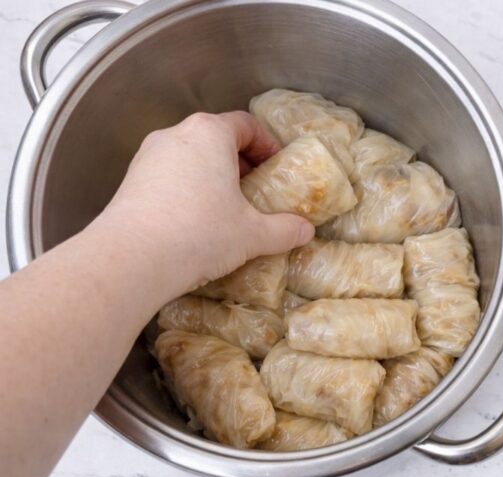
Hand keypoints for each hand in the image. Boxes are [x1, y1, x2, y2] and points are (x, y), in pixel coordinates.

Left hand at [93, 111, 314, 293]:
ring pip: (190, 157)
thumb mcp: (253, 234)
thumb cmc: (199, 233)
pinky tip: (196, 222)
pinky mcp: (131, 181)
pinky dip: (187, 190)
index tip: (276, 167)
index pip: (245, 124)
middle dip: (239, 162)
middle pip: (216, 138)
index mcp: (210, 134)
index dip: (266, 145)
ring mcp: (148, 157)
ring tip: (227, 208)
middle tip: (257, 190)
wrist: (132, 259)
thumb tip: (305, 231)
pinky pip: (169, 176)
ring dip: (212, 176)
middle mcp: (176, 135)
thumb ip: (284, 229)